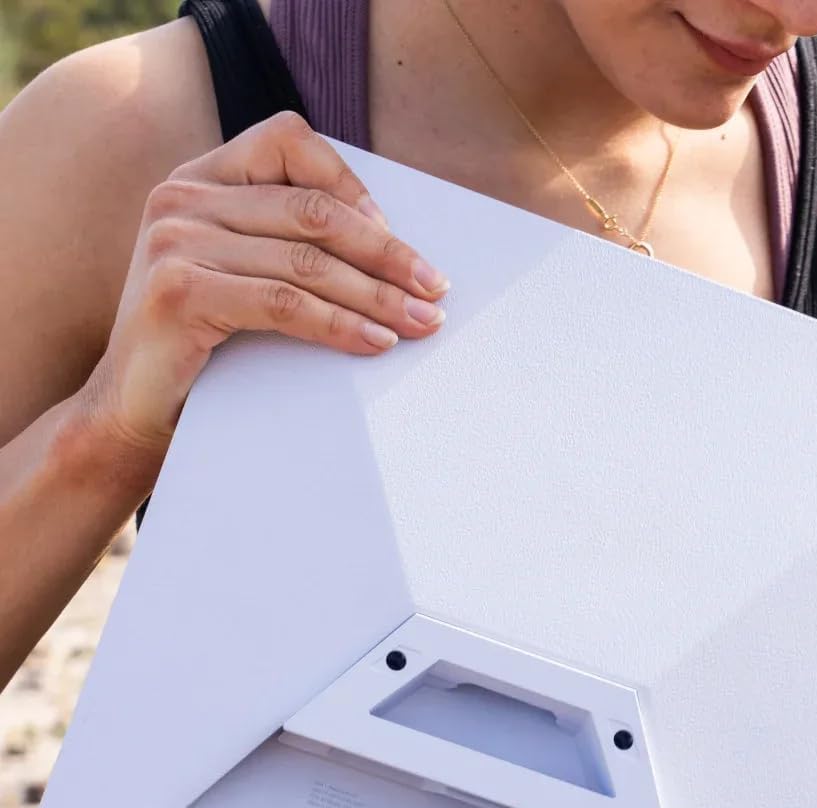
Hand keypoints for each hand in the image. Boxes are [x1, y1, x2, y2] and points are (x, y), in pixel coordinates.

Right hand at [81, 111, 449, 479]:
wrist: (133, 409)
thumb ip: (286, 244)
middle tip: (435, 289)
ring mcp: (176, 242)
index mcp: (200, 179)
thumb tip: (393, 253)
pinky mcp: (180, 292)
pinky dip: (340, 325)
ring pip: (306, 261)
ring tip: (421, 324)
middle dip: (387, 254)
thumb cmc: (203, 346)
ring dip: (377, 297)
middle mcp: (182, 198)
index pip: (288, 142)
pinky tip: (376, 343)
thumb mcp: (240, 275)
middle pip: (313, 211)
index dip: (352, 185)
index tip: (397, 239)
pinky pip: (284, 303)